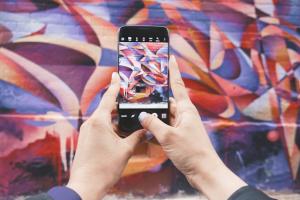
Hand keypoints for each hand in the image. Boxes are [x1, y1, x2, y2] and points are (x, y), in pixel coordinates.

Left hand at [67, 72, 144, 199]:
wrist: (86, 185)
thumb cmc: (104, 168)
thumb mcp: (125, 150)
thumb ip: (136, 136)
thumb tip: (146, 130)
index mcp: (99, 121)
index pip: (108, 97)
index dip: (114, 85)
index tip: (116, 74)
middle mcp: (91, 123)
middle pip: (107, 108)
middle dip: (119, 105)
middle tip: (131, 100)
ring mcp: (87, 131)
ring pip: (104, 118)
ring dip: (116, 118)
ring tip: (130, 119)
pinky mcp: (87, 139)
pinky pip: (100, 127)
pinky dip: (111, 127)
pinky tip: (121, 132)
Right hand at [139, 56, 246, 199]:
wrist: (204, 172)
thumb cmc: (191, 152)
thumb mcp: (168, 136)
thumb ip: (153, 124)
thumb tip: (142, 115)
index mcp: (186, 110)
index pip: (178, 85)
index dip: (173, 71)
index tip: (171, 58)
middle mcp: (185, 115)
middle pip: (168, 102)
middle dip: (156, 99)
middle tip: (142, 94)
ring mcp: (183, 126)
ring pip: (165, 116)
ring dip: (155, 117)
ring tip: (141, 115)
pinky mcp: (180, 136)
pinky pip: (166, 128)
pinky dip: (158, 129)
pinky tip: (148, 132)